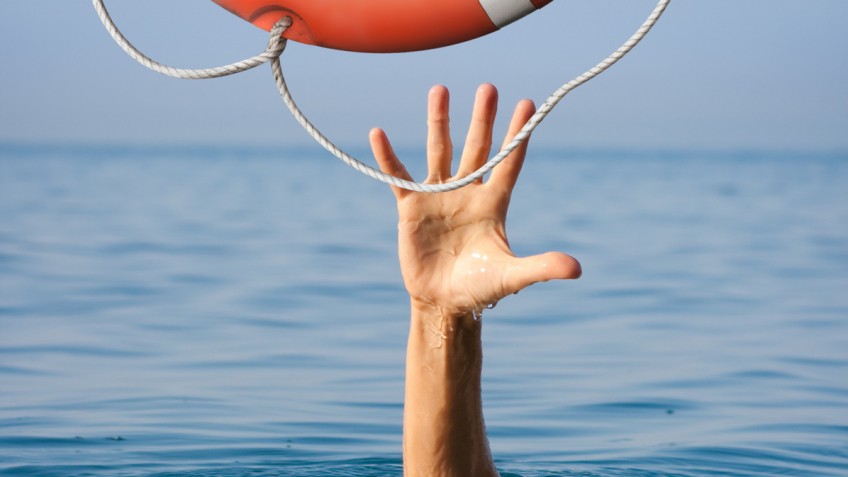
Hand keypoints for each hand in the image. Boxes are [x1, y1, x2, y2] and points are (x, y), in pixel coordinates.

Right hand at [370, 84, 580, 317]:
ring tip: (440, 89)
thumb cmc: (480, 288)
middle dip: (483, 119)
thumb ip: (542, 267)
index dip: (518, 134)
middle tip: (489, 88)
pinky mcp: (412, 207)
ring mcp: (439, 196)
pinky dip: (388, 156)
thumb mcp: (512, 277)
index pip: (509, 162)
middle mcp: (468, 193)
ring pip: (440, 151)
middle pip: (477, 148)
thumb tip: (577, 269)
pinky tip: (378, 133)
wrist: (443, 302)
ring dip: (439, 121)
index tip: (527, 103)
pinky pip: (398, 176)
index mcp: (494, 204)